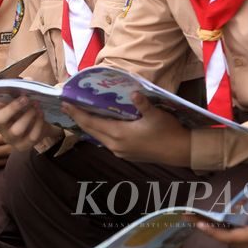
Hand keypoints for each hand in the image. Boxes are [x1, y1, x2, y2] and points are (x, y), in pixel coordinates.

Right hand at [0, 91, 61, 150]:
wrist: (41, 126)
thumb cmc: (26, 110)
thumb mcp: (21, 99)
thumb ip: (22, 89)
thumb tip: (28, 80)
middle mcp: (0, 129)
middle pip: (0, 120)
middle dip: (13, 107)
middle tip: (26, 97)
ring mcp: (11, 139)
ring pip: (16, 130)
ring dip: (28, 115)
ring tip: (36, 105)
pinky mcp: (24, 146)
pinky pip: (31, 136)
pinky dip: (38, 123)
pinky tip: (40, 114)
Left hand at [61, 92, 190, 165]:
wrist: (181, 152)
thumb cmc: (168, 131)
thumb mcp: (155, 114)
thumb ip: (142, 103)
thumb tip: (133, 92)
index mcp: (119, 134)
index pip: (91, 122)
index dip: (77, 113)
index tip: (66, 104)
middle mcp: (115, 145)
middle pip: (91, 131)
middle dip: (79, 118)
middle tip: (67, 107)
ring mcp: (120, 152)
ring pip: (98, 137)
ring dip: (89, 126)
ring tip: (81, 115)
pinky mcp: (126, 155)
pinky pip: (107, 142)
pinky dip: (99, 132)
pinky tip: (100, 126)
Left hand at [198, 187, 247, 247]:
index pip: (230, 237)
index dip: (213, 232)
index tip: (198, 224)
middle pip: (224, 238)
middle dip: (207, 228)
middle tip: (188, 216)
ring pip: (229, 239)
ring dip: (213, 230)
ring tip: (196, 218)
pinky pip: (235, 239)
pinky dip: (223, 231)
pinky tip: (214, 222)